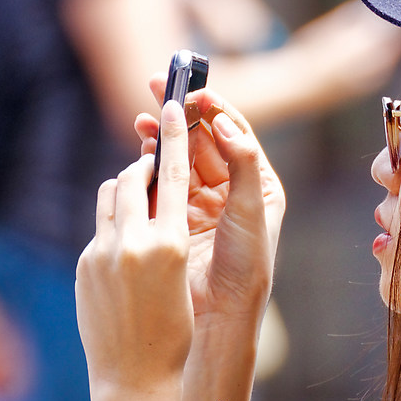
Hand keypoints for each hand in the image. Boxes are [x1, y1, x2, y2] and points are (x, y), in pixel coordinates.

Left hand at [79, 100, 196, 400]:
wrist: (136, 379)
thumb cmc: (174, 335)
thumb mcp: (180, 278)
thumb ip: (166, 236)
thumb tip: (152, 203)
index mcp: (168, 245)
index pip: (172, 175)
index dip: (174, 136)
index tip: (174, 105)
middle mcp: (132, 243)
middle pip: (131, 178)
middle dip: (141, 167)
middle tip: (152, 165)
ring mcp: (101, 253)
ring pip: (109, 198)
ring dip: (123, 192)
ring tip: (137, 204)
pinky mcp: (83, 265)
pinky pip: (98, 229)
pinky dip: (112, 228)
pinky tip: (123, 250)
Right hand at [132, 84, 284, 335]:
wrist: (219, 314)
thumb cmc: (246, 266)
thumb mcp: (251, 210)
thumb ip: (242, 162)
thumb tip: (223, 121)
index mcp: (259, 184)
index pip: (235, 132)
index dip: (214, 108)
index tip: (193, 92)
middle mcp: (231, 190)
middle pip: (204, 138)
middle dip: (182, 113)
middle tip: (157, 87)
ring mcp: (202, 203)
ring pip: (181, 156)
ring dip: (163, 134)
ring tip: (144, 118)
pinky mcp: (176, 218)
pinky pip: (163, 180)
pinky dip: (152, 161)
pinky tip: (142, 146)